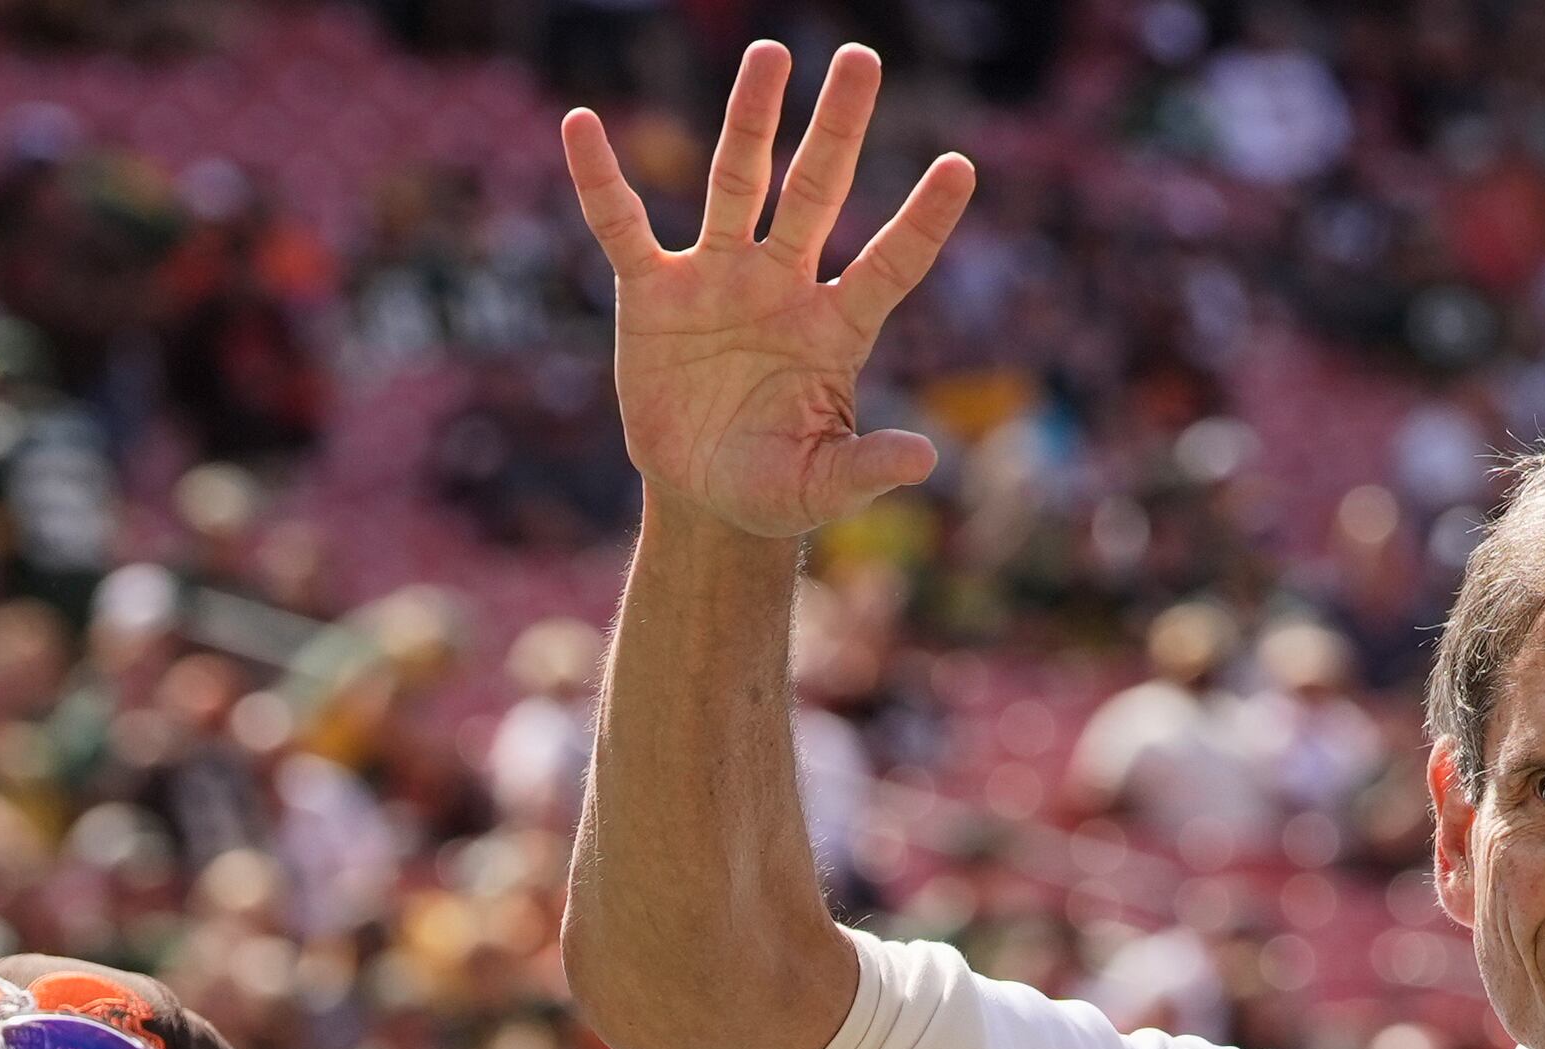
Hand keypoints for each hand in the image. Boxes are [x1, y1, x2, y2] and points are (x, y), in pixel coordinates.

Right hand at [559, 42, 974, 538]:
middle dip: (839, 128)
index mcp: (835, 328)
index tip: (961, 167)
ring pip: (736, 183)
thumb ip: (868, 468)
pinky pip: (622, 226)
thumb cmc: (774, 487)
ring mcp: (718, 278)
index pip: (889, 262)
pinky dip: (601, 181)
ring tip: (770, 54)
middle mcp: (782, 285)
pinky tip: (583, 126)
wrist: (705, 497)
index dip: (923, 220)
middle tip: (862, 57)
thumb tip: (928, 459)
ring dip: (751, 120)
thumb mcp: (821, 485)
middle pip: (816, 191)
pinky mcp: (654, 292)